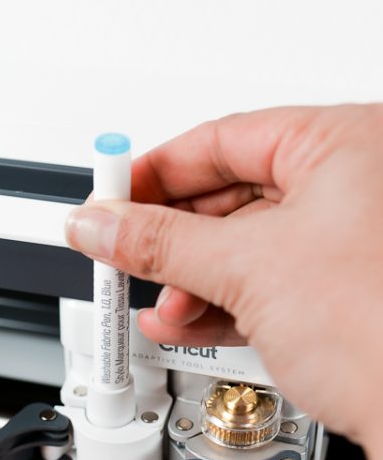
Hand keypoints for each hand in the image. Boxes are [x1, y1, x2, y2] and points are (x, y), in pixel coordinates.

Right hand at [66, 104, 382, 444]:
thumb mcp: (248, 269)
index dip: (156, 171)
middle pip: (233, 195)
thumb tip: (102, 223)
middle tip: (122, 250)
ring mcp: (358, 241)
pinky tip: (189, 320)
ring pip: (250, 246)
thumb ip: (159, 242)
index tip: (111, 194)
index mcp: (351, 143)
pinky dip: (226, 303)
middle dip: (172, 238)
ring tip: (160, 302)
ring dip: (193, 279)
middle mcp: (361, 184)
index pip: (227, 138)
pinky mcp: (350, 293)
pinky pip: (272, 283)